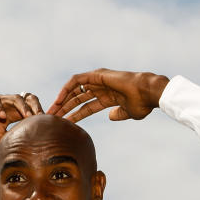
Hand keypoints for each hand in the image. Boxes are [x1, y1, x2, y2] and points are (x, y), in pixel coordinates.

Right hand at [0, 92, 42, 144]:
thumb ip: (12, 141)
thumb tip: (26, 154)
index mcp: (14, 113)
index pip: (31, 110)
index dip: (39, 116)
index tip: (47, 126)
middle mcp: (9, 104)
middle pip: (28, 100)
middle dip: (36, 107)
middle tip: (42, 118)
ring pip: (15, 98)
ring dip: (22, 107)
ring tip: (28, 116)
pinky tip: (2, 116)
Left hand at [47, 69, 168, 122]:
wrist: (148, 93)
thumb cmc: (142, 103)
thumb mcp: (128, 113)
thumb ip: (118, 114)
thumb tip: (110, 116)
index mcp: (108, 97)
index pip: (86, 107)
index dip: (75, 115)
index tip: (64, 124)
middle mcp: (101, 88)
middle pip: (77, 99)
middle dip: (64, 108)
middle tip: (52, 119)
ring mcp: (98, 81)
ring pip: (74, 90)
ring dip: (62, 100)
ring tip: (52, 111)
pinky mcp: (96, 75)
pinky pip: (76, 81)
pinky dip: (66, 89)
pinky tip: (59, 100)